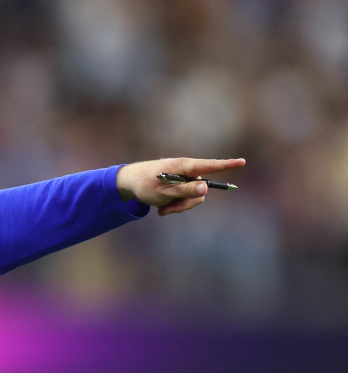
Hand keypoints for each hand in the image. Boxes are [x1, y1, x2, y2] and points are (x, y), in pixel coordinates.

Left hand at [116, 158, 245, 215]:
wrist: (129, 183)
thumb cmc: (145, 185)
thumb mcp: (164, 191)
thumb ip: (185, 190)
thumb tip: (206, 188)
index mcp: (185, 167)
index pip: (210, 166)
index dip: (227, 165)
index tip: (242, 162)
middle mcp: (188, 172)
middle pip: (201, 192)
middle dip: (186, 204)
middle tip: (168, 210)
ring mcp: (184, 179)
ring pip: (193, 199)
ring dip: (178, 207)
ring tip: (161, 209)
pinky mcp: (180, 186)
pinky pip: (185, 200)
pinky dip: (174, 206)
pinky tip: (161, 208)